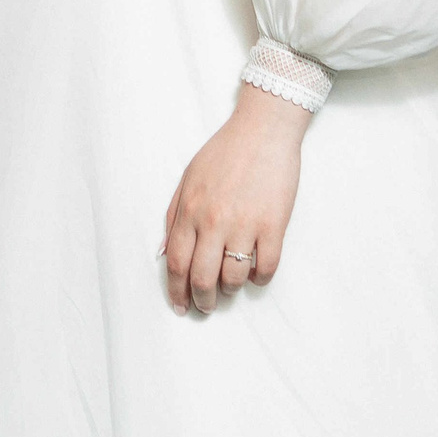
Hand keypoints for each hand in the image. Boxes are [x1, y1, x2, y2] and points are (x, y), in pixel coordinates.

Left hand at [162, 84, 308, 314]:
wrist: (264, 129)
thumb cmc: (225, 152)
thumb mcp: (188, 178)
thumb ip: (174, 215)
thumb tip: (164, 253)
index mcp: (190, 210)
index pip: (176, 263)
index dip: (176, 291)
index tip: (180, 305)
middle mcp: (214, 221)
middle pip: (202, 278)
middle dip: (202, 301)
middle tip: (206, 306)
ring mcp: (245, 224)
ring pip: (234, 278)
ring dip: (231, 290)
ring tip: (231, 287)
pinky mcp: (273, 225)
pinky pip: (266, 267)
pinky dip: (260, 279)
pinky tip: (256, 275)